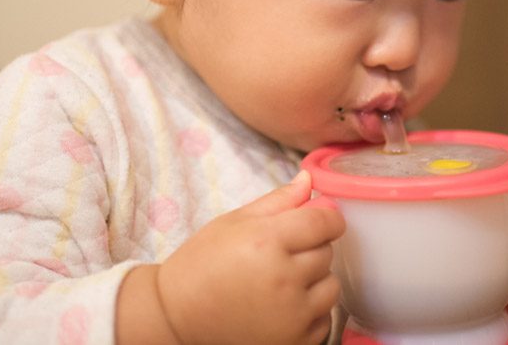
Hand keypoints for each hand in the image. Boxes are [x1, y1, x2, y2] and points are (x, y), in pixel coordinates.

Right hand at [126, 171, 344, 344]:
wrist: (177, 317)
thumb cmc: (201, 265)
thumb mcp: (234, 222)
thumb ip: (278, 201)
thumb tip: (309, 180)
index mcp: (267, 241)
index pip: (325, 221)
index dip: (326, 217)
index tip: (317, 220)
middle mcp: (284, 279)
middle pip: (327, 252)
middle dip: (311, 248)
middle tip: (280, 254)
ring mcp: (291, 315)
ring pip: (331, 286)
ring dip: (315, 281)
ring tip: (282, 282)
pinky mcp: (294, 342)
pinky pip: (324, 320)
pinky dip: (310, 312)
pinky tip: (282, 307)